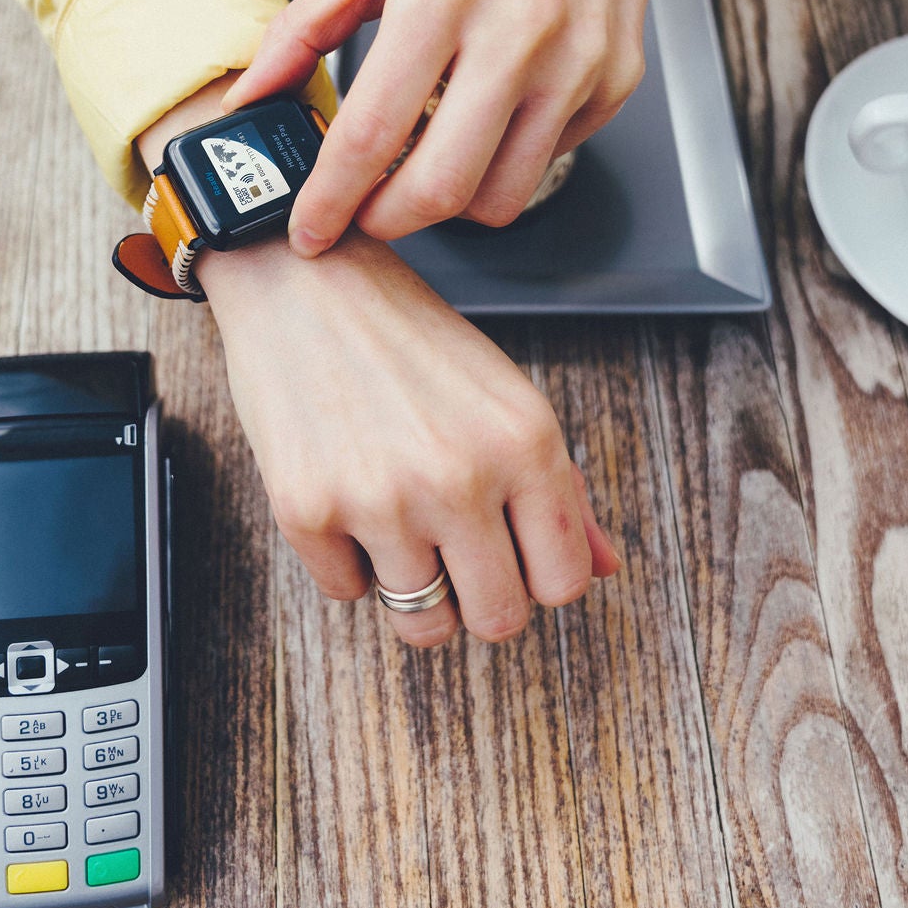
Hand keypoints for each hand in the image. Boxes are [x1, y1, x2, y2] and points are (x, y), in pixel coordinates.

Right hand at [198, 230, 621, 645]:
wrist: (302, 285)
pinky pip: (345, 591)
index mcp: (526, 442)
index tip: (508, 553)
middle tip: (451, 552)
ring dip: (411, 585)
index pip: (564, 582)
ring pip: (422, 623)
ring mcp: (382, 498)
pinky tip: (344, 494)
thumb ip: (561, 488)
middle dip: (477, 599)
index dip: (535, 578)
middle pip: (497, 619)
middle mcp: (461, 475)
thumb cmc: (410, 341)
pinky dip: (346, 559)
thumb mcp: (505, 398)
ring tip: (397, 522)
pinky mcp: (308, 509)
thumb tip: (605, 568)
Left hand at [225, 0, 816, 254]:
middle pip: (440, 187)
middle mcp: (515, 32)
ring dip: (446, 205)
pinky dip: (503, 164)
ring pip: (498, 199)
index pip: (373, 129)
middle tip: (364, 212)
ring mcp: (572, 65)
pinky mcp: (610, 86)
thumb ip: (304, 26)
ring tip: (425, 163)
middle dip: (386, 221)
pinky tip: (487, 121)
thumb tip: (249, 96)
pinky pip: (542, 165)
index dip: (332, 198)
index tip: (309, 230)